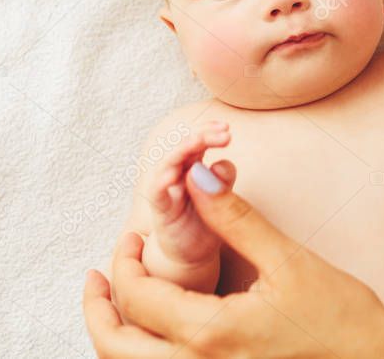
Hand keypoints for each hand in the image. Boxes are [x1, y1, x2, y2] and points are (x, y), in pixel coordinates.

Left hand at [83, 162, 383, 358]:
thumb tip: (195, 176)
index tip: (132, 234)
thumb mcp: (286, 260)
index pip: (137, 297)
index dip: (123, 260)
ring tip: (118, 301)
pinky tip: (157, 330)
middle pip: (116, 348)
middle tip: (96, 277)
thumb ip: (233, 218)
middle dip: (97, 310)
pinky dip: (145, 354)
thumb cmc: (341, 317)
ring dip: (116, 337)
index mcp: (210, 334)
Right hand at [143, 121, 234, 272]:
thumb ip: (224, 181)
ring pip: (167, 163)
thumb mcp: (223, 199)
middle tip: (223, 131)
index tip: (226, 128)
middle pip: (183, 146)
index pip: (198, 140)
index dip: (210, 131)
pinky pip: (157, 192)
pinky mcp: (161, 211)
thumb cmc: (206, 223)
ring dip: (182, 150)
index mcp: (193, 166)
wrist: (190, 255)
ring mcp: (167, 190)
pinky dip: (162, 181)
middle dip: (201, 135)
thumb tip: (221, 163)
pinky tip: (174, 174)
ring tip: (198, 140)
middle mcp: (177, 174)